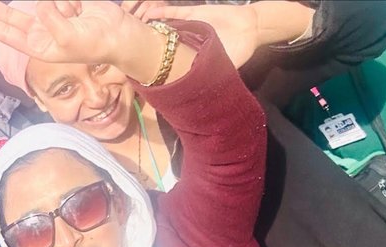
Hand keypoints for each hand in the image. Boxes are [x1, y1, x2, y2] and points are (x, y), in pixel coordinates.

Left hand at [0, 0, 135, 63]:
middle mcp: (41, 30)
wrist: (118, 35)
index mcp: (39, 45)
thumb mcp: (67, 40)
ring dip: (56, 6)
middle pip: (10, 16)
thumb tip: (39, 3)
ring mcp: (51, 15)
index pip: (7, 33)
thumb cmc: (93, 45)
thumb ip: (49, 20)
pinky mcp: (63, 3)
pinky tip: (79, 10)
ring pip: (37, 2)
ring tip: (74, 15)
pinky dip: (67, 2)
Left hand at [131, 1, 259, 67]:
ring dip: (153, 30)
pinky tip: (149, 15)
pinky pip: (173, 13)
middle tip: (135, 53)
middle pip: (165, 46)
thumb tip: (199, 94)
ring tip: (136, 33)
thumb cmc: (239, 50)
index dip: (160, 67)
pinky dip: (161, 13)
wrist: (250, 28)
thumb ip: (211, 77)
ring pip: (165, 29)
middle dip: (152, 50)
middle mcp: (187, 43)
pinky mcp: (192, 14)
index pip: (172, 63)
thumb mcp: (224, 68)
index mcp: (193, 58)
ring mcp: (188, 28)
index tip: (146, 73)